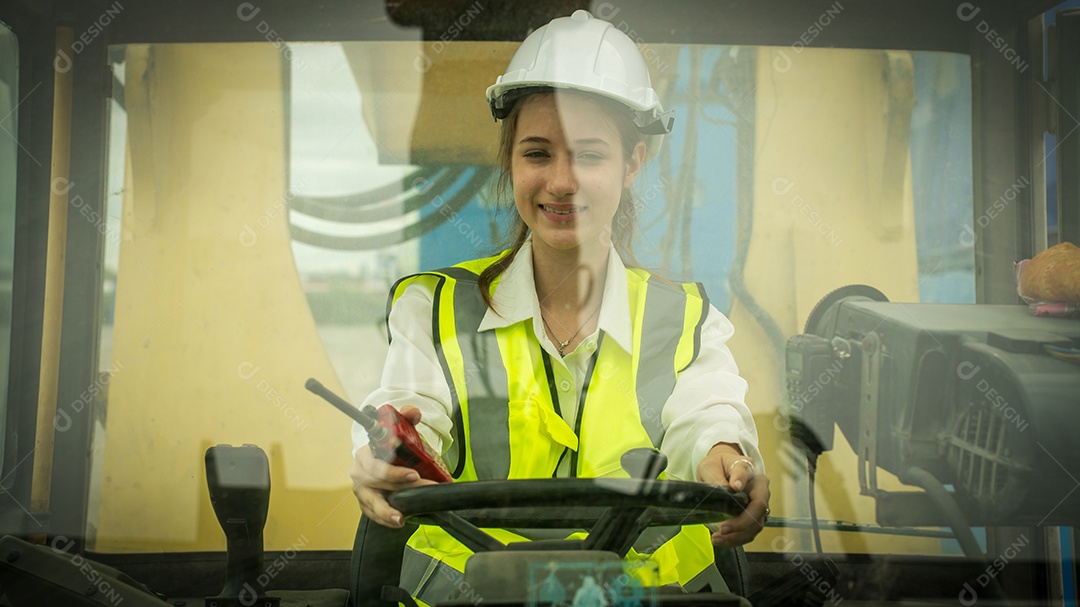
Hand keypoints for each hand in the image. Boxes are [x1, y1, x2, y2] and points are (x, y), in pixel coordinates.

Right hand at [350, 405, 437, 527]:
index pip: (377, 463)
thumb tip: (414, 412)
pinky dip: (384, 519)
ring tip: (400, 518)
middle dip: (400, 489)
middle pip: (377, 484)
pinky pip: (372, 513)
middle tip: (420, 491)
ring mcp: (361, 490)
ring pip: (371, 502)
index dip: (394, 471)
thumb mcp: (398, 430)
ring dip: (386, 512)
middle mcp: (359, 472)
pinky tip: (397, 522)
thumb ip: (406, 419)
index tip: (413, 474)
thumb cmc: (389, 447)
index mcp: (365, 454)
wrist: (379, 459)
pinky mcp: (365, 503)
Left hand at [697, 442, 770, 547]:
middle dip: (742, 522)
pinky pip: (750, 531)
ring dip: (738, 535)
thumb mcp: (711, 466)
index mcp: (748, 468)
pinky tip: (722, 540)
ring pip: (756, 523)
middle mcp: (759, 487)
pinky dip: (737, 539)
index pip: (746, 473)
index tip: (735, 486)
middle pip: (758, 507)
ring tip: (718, 538)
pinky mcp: (754, 516)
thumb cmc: (717, 466)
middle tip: (723, 529)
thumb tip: (729, 488)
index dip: (741, 480)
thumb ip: (717, 476)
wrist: (721, 470)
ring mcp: (759, 503)